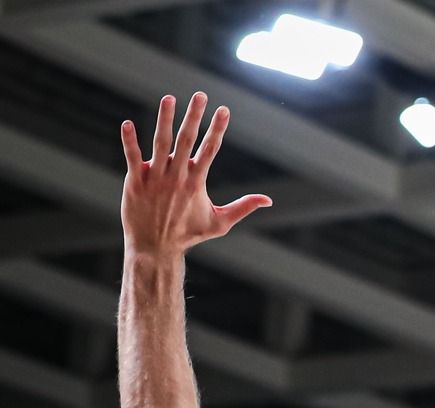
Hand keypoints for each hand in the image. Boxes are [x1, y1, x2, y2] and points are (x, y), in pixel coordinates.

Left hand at [120, 93, 270, 256]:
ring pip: (160, 142)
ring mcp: (155, 177)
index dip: (217, 128)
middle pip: (187, 140)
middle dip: (194, 116)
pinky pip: (132, 156)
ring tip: (169, 98)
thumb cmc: (189, 235)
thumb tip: (268, 200)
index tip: (224, 110)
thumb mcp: (220, 223)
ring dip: (165, 119)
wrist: (155, 247)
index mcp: (197, 182)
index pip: (210, 150)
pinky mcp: (135, 181)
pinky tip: (127, 123)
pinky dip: (130, 140)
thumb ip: (243, 207)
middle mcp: (177, 176)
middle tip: (200, 95)